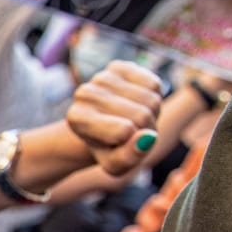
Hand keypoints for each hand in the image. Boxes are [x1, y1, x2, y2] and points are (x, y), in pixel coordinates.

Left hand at [66, 60, 164, 175]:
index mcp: (76, 118)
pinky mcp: (120, 67)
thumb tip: (147, 138)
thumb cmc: (110, 148)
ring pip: (150, 100)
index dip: (133, 142)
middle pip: (141, 115)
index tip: (121, 143)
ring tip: (133, 117)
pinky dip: (155, 96)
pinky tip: (138, 101)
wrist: (104, 127)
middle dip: (145, 128)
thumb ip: (129, 157)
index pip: (124, 131)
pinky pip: (154, 84)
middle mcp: (84, 93)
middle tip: (131, 130)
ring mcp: (102, 77)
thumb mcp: (116, 163)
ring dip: (151, 113)